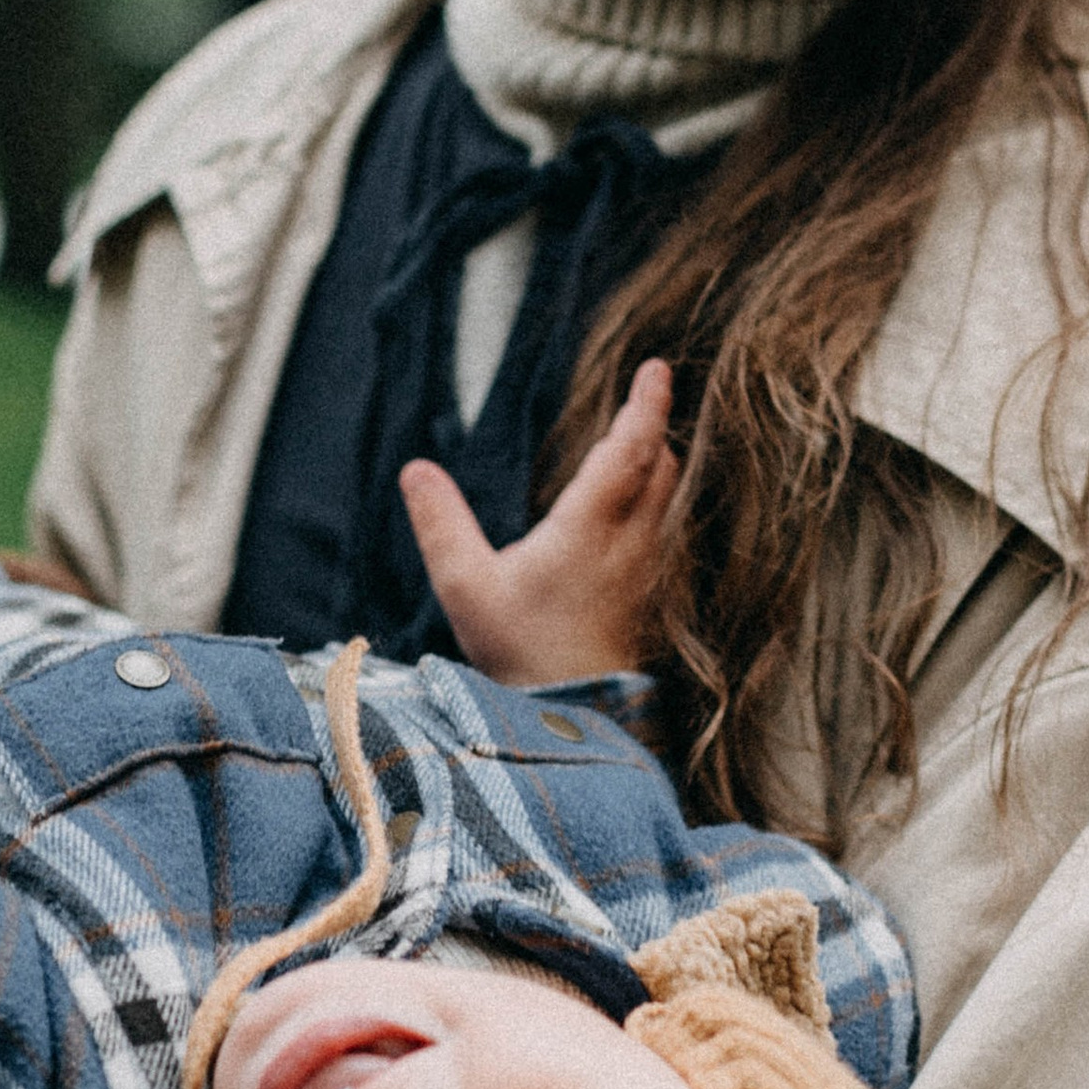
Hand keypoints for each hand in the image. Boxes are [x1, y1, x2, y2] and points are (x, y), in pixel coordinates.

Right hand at [400, 361, 678, 685]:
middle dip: (655, 427)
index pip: (631, 448)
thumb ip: (441, 523)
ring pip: (673, 496)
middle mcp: (634, 541)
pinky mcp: (658, 595)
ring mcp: (653, 569)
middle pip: (663, 464)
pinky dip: (662, 501)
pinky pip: (673, 529)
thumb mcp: (466, 587)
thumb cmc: (521, 654)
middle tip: (646, 395)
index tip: (656, 367)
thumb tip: (415, 469)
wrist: (574, 721)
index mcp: (591, 527)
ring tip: (643, 441)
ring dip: (662, 462)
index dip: (646, 404)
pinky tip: (643, 508)